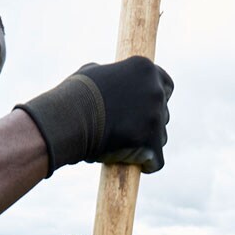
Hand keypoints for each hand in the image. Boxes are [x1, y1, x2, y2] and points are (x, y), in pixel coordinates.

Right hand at [16, 56, 172, 175]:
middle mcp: (155, 91)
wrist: (67, 120)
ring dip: (147, 142)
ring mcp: (155, 118)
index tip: (143, 107)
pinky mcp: (153, 144)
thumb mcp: (95, 73)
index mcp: (145, 69)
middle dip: (150, 122)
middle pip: (163, 112)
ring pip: (161, 137)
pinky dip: (146, 164)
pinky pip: (157, 161)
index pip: (166, 85)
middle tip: (127, 129)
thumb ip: (115, 78)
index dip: (155, 98)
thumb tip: (114, 81)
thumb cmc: (75, 96)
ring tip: (123, 146)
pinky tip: (132, 164)